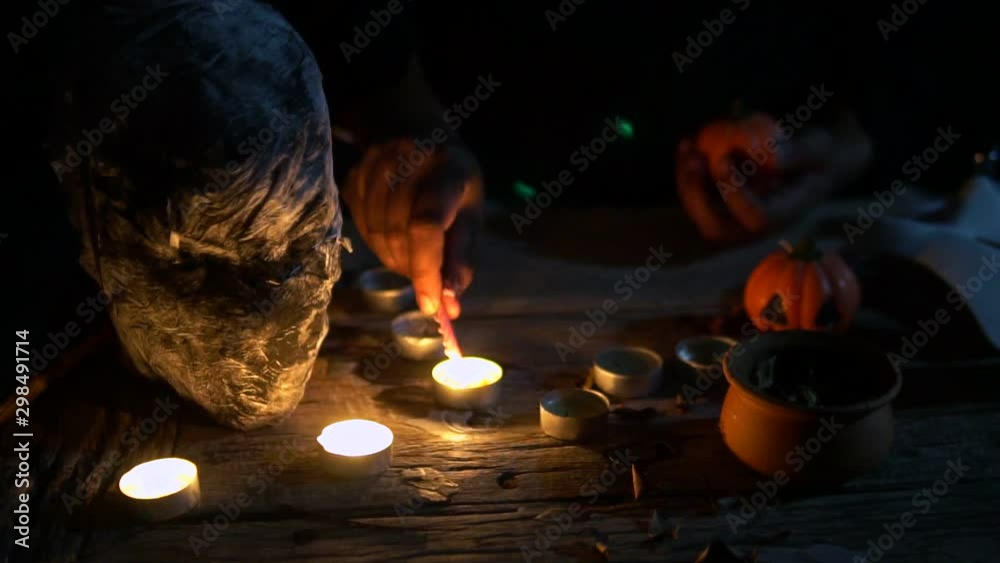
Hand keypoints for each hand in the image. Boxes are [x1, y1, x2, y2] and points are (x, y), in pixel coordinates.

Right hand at [342, 139, 483, 318]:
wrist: (412, 128)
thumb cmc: (451, 179)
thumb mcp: (470, 212)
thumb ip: (461, 258)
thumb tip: (450, 307)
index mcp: (446, 171)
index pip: (427, 226)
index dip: (426, 270)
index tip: (431, 306)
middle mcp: (406, 163)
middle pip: (399, 237)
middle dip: (414, 270)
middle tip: (429, 279)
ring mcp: (373, 167)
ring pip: (376, 238)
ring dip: (396, 260)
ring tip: (414, 255)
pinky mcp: (352, 177)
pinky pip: (360, 229)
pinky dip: (379, 245)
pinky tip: (395, 236)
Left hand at [677, 110, 871, 241]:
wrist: (814, 161)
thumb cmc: (820, 154)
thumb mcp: (819, 149)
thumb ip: (799, 154)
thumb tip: (774, 159)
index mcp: (781, 218)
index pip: (754, 218)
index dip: (734, 194)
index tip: (723, 159)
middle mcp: (753, 225)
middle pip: (716, 226)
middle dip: (697, 198)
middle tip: (695, 161)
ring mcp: (735, 216)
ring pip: (699, 211)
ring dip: (687, 182)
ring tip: (688, 147)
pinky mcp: (722, 202)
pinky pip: (697, 193)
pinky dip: (688, 171)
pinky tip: (687, 142)